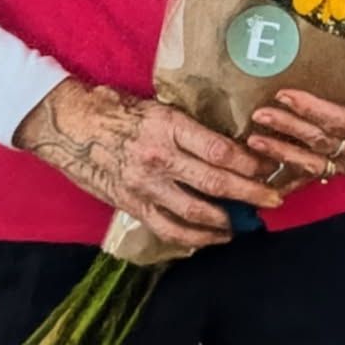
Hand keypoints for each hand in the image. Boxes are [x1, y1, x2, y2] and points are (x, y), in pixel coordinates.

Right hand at [13, 78, 282, 251]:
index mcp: (170, 127)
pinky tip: (210, 238)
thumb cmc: (118, 109)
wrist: (71, 126)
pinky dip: (193, 238)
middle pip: (216, 183)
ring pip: (195, 213)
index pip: (221, 151)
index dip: (251, 163)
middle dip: (251, 194)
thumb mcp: (159, 107)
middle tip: (274, 200)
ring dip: (226, 221)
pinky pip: (168, 228)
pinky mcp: (131, 205)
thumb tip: (231, 144)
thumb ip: (191, 128)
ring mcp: (145, 186)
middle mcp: (160, 158)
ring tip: (244, 222)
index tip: (269, 167)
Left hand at [246, 63, 344, 180]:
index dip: (312, 110)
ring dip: (282, 152)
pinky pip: (312, 173)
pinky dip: (288, 169)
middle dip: (289, 128)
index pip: (341, 123)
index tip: (285, 95)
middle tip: (261, 115)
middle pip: (322, 143)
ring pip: (313, 163)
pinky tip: (264, 168)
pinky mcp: (343, 172)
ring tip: (255, 140)